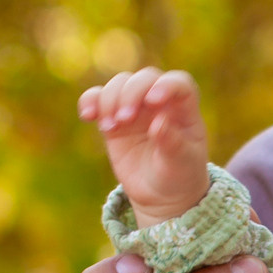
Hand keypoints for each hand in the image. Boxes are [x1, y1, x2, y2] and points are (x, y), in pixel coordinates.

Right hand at [79, 65, 213, 226]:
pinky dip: (90, 101)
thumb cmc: (179, 175)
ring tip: (109, 128)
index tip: (153, 100)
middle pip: (145, 78)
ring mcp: (136, 107)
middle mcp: (160, 102)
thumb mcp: (181, 163)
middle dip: (131, 93)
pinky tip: (87, 115)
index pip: (178, 83)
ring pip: (120, 83)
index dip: (166, 85)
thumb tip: (159, 122)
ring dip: (110, 99)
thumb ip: (172, 143)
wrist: (160, 193)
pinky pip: (98, 98)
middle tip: (124, 120)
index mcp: (184, 109)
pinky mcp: (113, 117)